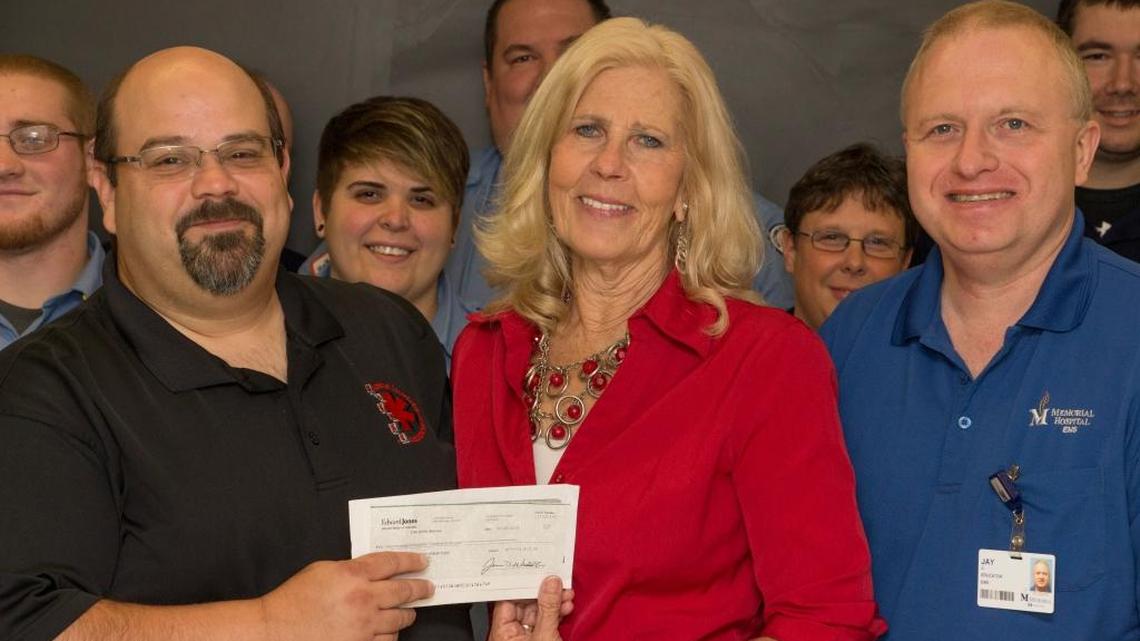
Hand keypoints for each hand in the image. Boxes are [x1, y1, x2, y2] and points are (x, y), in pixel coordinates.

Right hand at [259, 551, 432, 640]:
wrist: (275, 631)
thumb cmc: (293, 601)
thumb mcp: (323, 570)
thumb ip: (352, 568)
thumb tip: (374, 571)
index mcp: (353, 574)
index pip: (393, 563)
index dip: (412, 561)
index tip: (423, 562)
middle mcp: (363, 599)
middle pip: (404, 591)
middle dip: (421, 588)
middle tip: (429, 587)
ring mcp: (363, 626)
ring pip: (400, 619)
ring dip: (407, 614)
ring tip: (409, 611)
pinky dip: (391, 635)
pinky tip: (389, 631)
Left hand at [489, 576, 573, 640]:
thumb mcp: (545, 635)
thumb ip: (548, 609)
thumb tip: (551, 584)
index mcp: (502, 632)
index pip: (508, 599)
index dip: (522, 584)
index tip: (535, 571)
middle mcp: (510, 634)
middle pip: (525, 604)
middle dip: (544, 592)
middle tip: (557, 581)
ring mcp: (524, 638)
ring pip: (538, 612)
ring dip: (554, 602)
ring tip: (566, 593)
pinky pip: (545, 623)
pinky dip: (556, 614)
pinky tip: (566, 606)